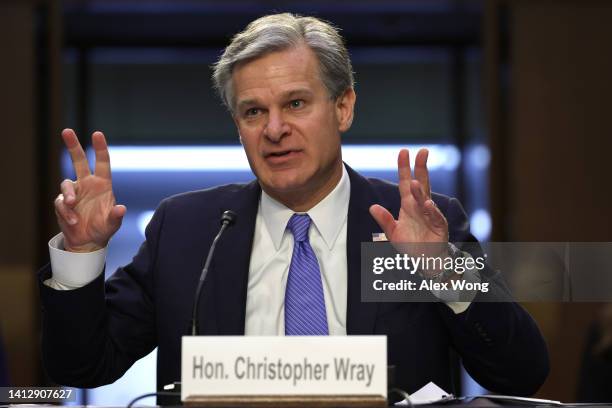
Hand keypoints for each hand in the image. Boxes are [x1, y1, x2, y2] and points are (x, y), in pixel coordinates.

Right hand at [54, 129, 125, 251]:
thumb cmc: (103, 229)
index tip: (97, 133)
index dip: (100, 148)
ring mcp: (74, 192)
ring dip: (67, 196)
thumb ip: (115, 216)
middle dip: (73, 145)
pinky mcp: (62, 203)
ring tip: (72, 206)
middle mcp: (87, 184)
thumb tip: (121, 209)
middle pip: (79, 161)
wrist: (87, 242)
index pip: (102, 163)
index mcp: (102, 185)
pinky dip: (66, 212)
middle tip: (67, 131)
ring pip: (65, 184)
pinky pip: (60, 203)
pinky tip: (73, 222)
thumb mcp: (112, 224)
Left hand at [369, 149, 448, 253]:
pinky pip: (435, 217)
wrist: (425, 259)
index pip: (405, 182)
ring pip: (425, 199)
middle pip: (421, 183)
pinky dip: (431, 211)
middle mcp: (420, 205)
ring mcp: (430, 214)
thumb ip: (384, 220)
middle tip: (422, 152)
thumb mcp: (392, 232)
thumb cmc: (410, 244)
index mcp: (408, 204)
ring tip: (413, 182)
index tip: (403, 152)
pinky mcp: (439, 226)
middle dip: (421, 167)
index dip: (404, 167)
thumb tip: (372, 207)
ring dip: (420, 191)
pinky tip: (427, 205)